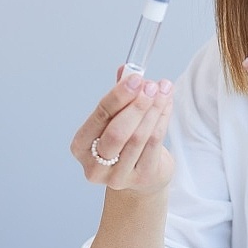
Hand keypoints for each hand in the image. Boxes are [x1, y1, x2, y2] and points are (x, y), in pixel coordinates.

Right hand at [70, 70, 174, 192]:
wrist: (141, 176)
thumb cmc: (123, 143)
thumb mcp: (115, 120)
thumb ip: (119, 97)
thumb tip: (126, 69)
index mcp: (81, 146)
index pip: (99, 116)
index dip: (118, 96)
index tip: (136, 78)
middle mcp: (95, 165)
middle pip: (117, 132)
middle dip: (137, 105)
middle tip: (152, 86)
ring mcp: (118, 176)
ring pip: (139, 137)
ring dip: (154, 109)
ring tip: (164, 90)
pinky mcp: (142, 178)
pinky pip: (154, 144)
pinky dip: (162, 120)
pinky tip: (167, 105)